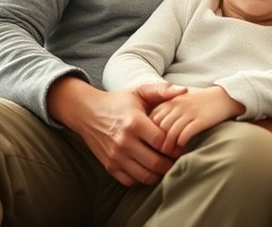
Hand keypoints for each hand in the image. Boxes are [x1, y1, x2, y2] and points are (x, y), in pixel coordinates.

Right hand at [46, 76, 186, 185]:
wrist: (86, 112)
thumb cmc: (117, 101)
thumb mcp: (138, 91)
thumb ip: (162, 90)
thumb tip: (184, 90)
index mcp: (134, 123)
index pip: (161, 142)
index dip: (175, 146)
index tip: (181, 145)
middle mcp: (124, 142)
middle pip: (155, 162)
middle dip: (170, 164)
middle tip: (178, 160)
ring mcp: (115, 156)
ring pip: (144, 175)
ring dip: (158, 174)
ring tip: (165, 165)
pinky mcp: (109, 166)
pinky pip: (130, 181)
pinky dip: (142, 179)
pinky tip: (148, 169)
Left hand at [150, 86, 244, 152]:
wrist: (223, 97)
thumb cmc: (199, 103)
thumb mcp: (179, 102)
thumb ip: (165, 113)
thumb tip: (151, 133)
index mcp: (169, 101)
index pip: (151, 120)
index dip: (151, 134)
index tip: (154, 145)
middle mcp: (177, 106)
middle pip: (159, 128)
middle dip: (158, 143)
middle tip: (160, 154)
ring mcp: (189, 112)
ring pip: (170, 133)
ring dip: (169, 147)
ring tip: (171, 155)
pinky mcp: (200, 120)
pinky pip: (185, 134)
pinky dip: (181, 144)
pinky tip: (183, 148)